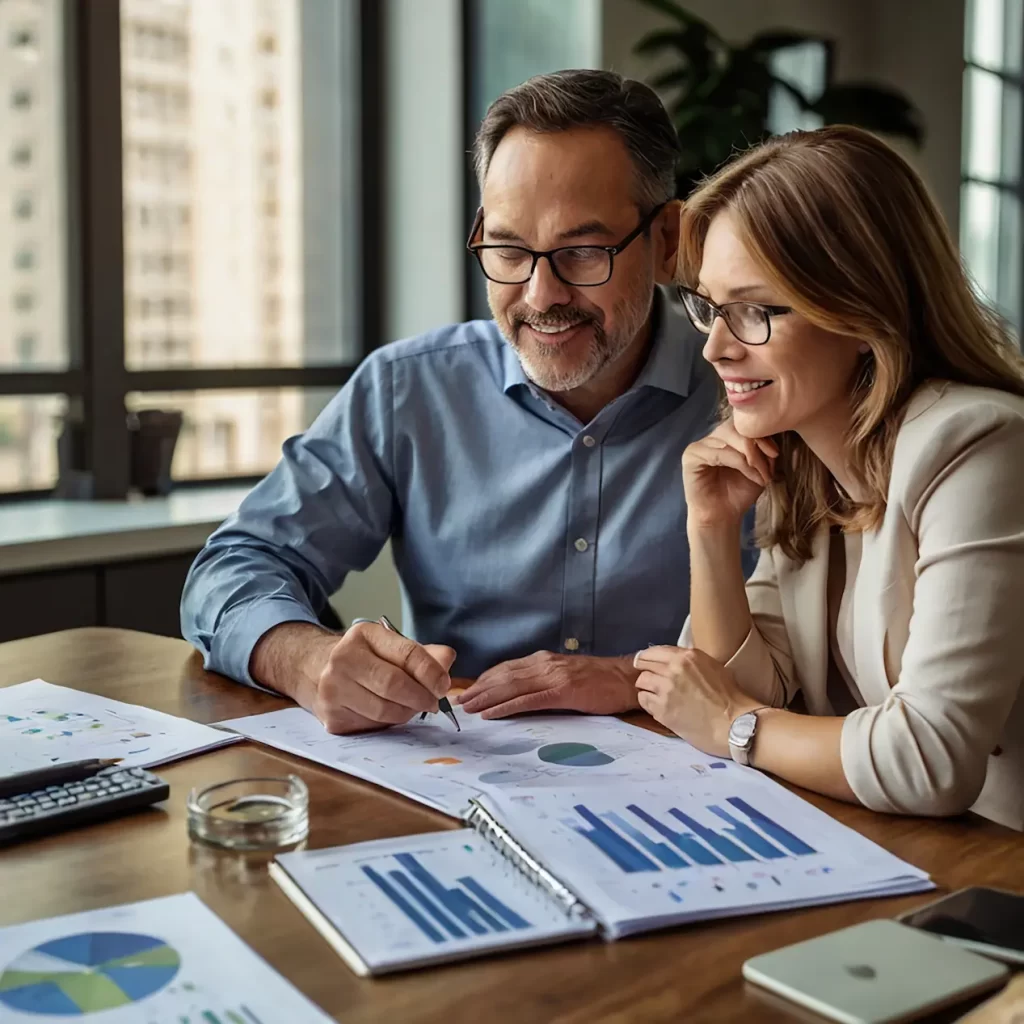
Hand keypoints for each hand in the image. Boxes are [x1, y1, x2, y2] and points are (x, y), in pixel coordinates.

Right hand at [311, 622, 456, 733]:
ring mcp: (333, 689)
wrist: (314, 670)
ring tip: (412, 706)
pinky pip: (372, 725)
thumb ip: (422, 654)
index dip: (431, 672)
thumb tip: (447, 659)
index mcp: (363, 635)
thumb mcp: (390, 646)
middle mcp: (343, 659)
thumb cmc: (363, 658)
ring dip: (407, 712)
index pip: (407, 654)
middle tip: (434, 702)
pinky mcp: (331, 716)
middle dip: (422, 697)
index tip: (444, 685)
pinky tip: (388, 711)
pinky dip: (388, 722)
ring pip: (385, 711)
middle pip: (394, 685)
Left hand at [456, 653, 639, 718]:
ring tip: (467, 707)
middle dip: (478, 689)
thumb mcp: (566, 676)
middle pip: (503, 676)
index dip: (484, 680)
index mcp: (544, 660)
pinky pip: (528, 700)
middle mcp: (544, 664)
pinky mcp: (562, 692)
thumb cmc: (600, 682)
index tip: (466, 690)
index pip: (506, 669)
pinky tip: (492, 713)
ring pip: (511, 686)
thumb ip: (544, 681)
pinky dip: (506, 706)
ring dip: (486, 697)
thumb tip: (520, 694)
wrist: (628, 679)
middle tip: (458, 700)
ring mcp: (553, 676)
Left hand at [632, 646, 761, 754]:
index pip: (653, 651)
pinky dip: (648, 702)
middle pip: (643, 664)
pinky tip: (659, 707)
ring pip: (641, 682)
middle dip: (646, 671)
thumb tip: (674, 660)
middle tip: (652, 681)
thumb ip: (690, 661)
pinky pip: (643, 700)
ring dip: (647, 688)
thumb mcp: (713, 666)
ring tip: (657, 695)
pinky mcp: (661, 710)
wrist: (734, 725)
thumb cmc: (730, 697)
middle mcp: (673, 669)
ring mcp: (665, 690)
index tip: (647, 664)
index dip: (648, 658)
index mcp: (687, 656)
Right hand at [683, 420, 777, 528]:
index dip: (761, 434)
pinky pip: (719, 452)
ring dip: (750, 456)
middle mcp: (712, 437)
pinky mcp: (691, 455)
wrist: (723, 517)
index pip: (744, 424)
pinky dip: (739, 463)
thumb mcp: (759, 468)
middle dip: (756, 445)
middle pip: (736, 426)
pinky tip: (752, 476)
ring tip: (762, 475)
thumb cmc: (739, 494)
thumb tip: (771, 439)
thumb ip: (763, 451)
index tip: (775, 453)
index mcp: (727, 436)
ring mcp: (700, 445)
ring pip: (729, 437)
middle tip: (768, 467)